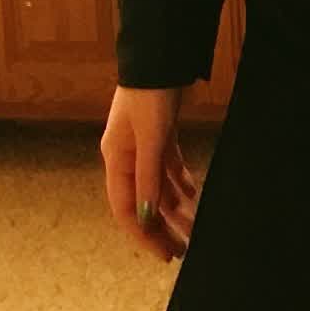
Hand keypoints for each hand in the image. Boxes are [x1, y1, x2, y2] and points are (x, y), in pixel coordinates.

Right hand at [101, 84, 200, 264]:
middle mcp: (126, 156)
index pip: (127, 209)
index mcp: (117, 159)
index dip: (144, 235)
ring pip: (157, 187)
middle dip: (160, 228)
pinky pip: (167, 168)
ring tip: (192, 228)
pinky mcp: (159, 134)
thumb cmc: (152, 95)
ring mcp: (142, 146)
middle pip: (142, 202)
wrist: (161, 57)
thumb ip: (149, 177)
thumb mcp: (152, 138)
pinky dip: (179, 183)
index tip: (164, 254)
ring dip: (173, 208)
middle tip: (181, 250)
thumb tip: (146, 218)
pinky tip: (192, 195)